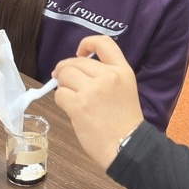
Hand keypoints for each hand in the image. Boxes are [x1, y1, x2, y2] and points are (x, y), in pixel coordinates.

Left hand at [53, 36, 143, 169]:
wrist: (128, 146)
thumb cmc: (124, 123)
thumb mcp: (125, 90)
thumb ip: (105, 76)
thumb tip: (75, 70)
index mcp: (122, 71)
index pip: (103, 42)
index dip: (86, 43)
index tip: (79, 52)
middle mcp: (108, 76)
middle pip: (76, 62)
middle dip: (66, 70)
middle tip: (63, 80)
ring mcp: (93, 90)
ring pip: (65, 76)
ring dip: (64, 87)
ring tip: (72, 99)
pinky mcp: (79, 105)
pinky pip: (60, 94)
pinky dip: (62, 101)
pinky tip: (71, 109)